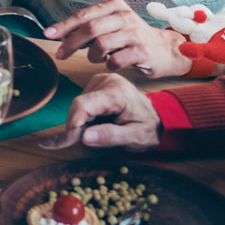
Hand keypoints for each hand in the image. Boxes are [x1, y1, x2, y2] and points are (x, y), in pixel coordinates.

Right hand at [41, 73, 162, 149]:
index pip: (84, 105)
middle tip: (86, 142)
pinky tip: (97, 123)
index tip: (66, 143)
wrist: (158, 117)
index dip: (72, 125)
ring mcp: (101, 80)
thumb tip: (84, 137)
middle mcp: (107, 81)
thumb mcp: (135, 138)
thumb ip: (111, 137)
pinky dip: (85, 117)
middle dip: (77, 127)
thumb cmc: (148, 128)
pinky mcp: (96, 84)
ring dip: (81, 123)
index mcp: (118, 93)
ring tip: (99, 131)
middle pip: (79, 106)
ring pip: (78, 106)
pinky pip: (82, 103)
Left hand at [44, 0, 190, 76]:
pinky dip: (108, 65)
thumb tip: (60, 35)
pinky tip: (111, 64)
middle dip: (71, 43)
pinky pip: (115, 60)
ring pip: (101, 44)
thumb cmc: (132, 38)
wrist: (166, 50)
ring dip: (91, 55)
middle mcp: (125, 17)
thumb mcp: (112, 26)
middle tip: (61, 54)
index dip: (64, 25)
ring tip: (94, 58)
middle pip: (90, 28)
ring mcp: (135, 33)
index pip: (84, 15)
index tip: (47, 34)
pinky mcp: (143, 51)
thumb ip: (89, 28)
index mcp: (115, 7)